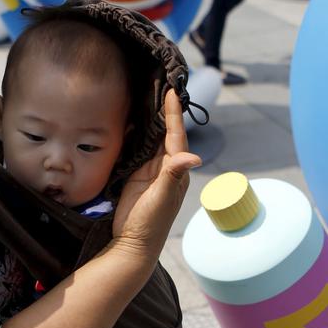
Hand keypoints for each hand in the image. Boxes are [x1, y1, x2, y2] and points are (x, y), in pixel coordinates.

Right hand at [112, 90, 201, 253]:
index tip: (173, 91)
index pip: (175, 135)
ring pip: (153, 137)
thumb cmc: (151, 224)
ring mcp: (151, 170)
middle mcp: (166, 166)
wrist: (133, 244)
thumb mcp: (162, 199)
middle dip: (164, 109)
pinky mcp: (137, 174)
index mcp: (175, 169)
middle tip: (162, 83)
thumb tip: (194, 157)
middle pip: (166, 131)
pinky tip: (133, 120)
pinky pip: (139, 148)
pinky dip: (138, 133)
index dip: (174, 113)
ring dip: (152, 118)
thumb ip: (173, 176)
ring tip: (149, 94)